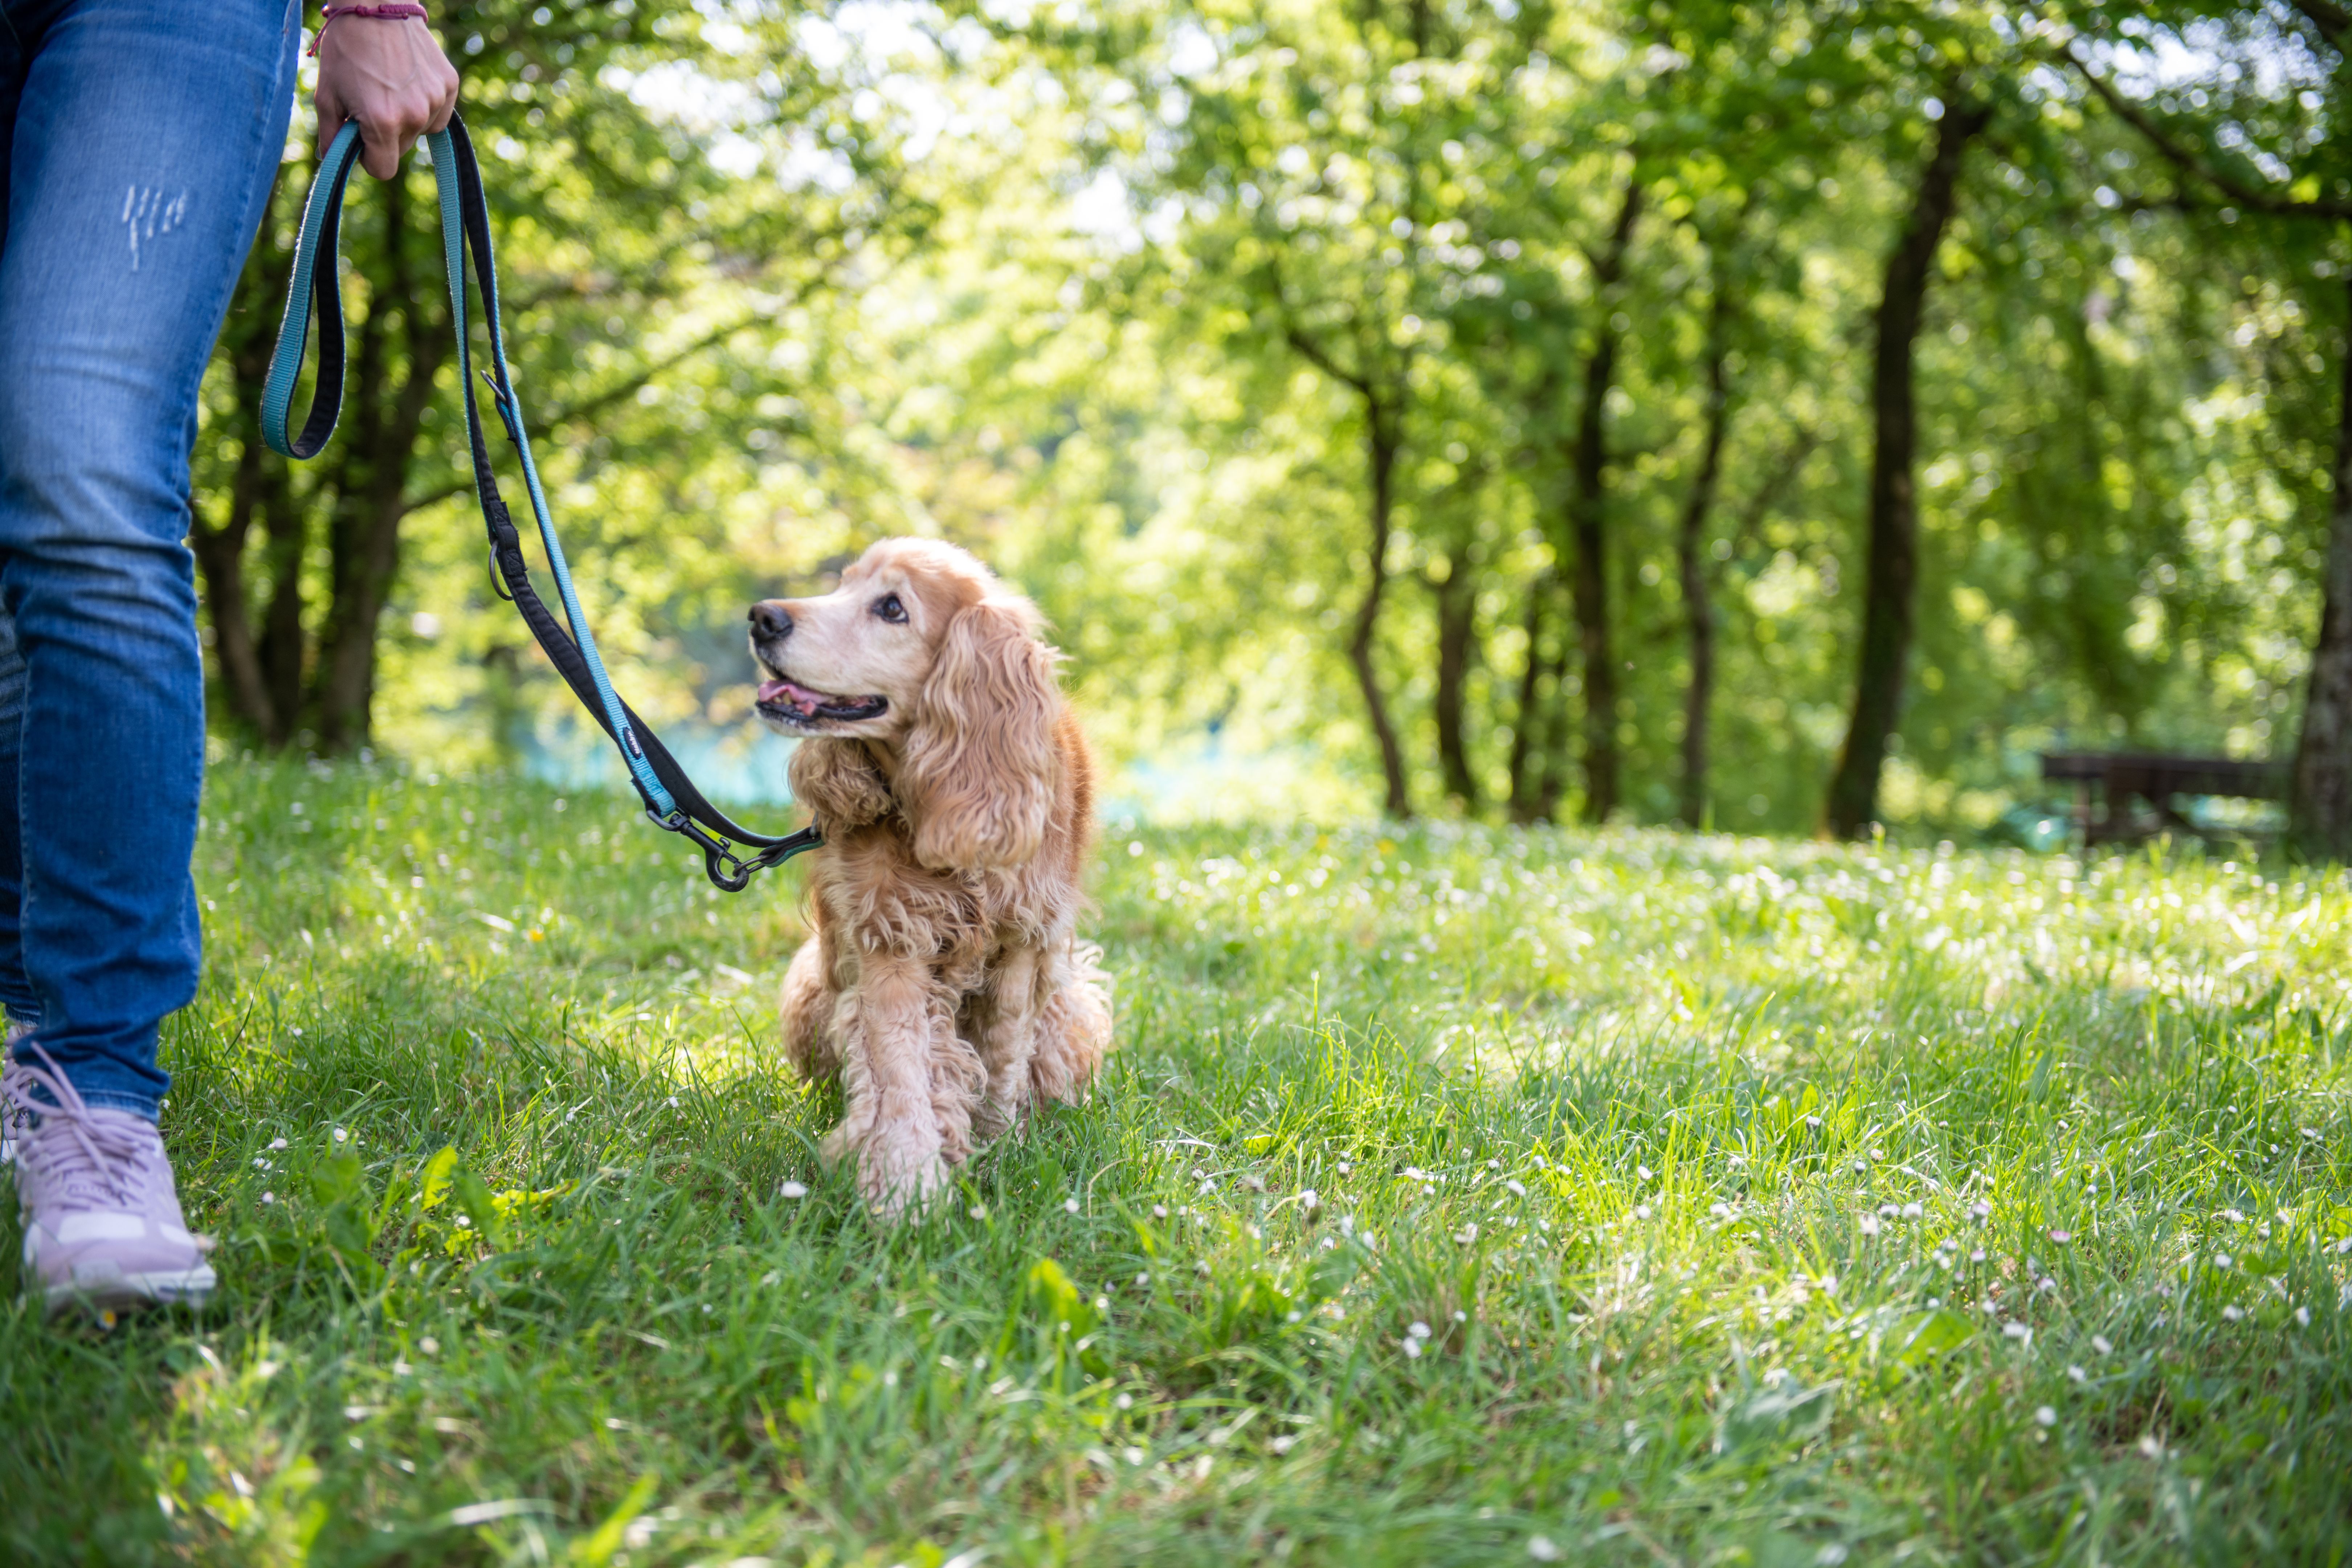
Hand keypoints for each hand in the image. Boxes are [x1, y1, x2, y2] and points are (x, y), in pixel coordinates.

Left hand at [315, 14, 460, 179]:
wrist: (374, 5)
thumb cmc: (346, 49)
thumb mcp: (327, 94)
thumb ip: (329, 135)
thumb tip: (331, 160)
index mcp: (382, 122)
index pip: (383, 170)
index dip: (368, 159)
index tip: (360, 141)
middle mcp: (414, 116)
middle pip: (401, 150)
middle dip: (385, 136)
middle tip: (371, 103)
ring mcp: (435, 100)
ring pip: (420, 131)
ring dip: (406, 119)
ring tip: (390, 87)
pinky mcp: (449, 85)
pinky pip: (438, 114)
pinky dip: (424, 106)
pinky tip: (409, 82)